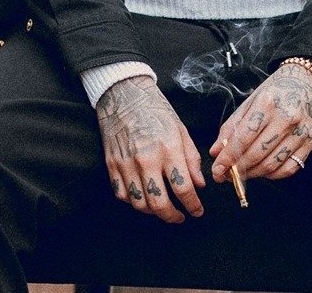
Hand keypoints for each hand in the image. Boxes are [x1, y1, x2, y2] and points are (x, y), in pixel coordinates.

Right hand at [96, 75, 205, 223]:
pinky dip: (134, 201)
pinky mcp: (112, 165)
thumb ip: (191, 159)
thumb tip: (199, 184)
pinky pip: (122, 194)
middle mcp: (147, 159)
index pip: (183, 188)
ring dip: (153, 211)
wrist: (125, 94)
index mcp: (168, 148)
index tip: (197, 210)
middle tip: (180, 216)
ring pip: (140, 203)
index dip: (193, 205)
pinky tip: (143, 197)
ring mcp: (126, 163)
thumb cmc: (155, 110)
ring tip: (163, 207)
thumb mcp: (181, 130)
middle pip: (160, 203)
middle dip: (173, 216)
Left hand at [209, 63, 311, 181]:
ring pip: (271, 165)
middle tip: (225, 175)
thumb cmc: (279, 88)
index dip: (227, 157)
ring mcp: (299, 132)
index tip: (217, 169)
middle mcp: (285, 119)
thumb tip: (216, 151)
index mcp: (267, 104)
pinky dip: (273, 175)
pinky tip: (264, 171)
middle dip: (237, 170)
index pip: (242, 138)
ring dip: (253, 174)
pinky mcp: (310, 143)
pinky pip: (288, 168)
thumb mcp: (253, 99)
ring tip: (242, 173)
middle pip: (256, 154)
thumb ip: (233, 125)